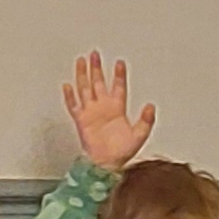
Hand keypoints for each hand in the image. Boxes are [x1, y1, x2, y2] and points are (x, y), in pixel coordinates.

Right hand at [63, 50, 152, 170]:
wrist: (106, 164)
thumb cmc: (122, 152)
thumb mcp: (140, 135)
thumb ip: (146, 120)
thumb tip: (151, 106)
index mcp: (117, 109)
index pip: (118, 87)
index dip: (119, 75)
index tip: (120, 62)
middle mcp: (103, 108)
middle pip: (98, 82)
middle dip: (97, 68)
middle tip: (95, 54)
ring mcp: (91, 112)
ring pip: (85, 88)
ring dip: (83, 75)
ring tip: (81, 61)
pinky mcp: (81, 120)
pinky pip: (73, 105)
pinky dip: (70, 96)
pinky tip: (67, 85)